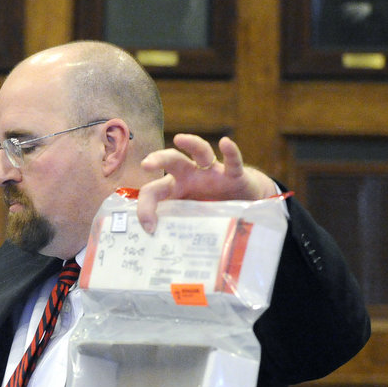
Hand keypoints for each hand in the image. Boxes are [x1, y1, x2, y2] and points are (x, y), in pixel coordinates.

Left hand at [136, 134, 277, 232]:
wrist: (241, 205)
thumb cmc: (208, 211)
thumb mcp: (187, 221)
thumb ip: (172, 229)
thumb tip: (153, 247)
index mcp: (174, 188)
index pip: (153, 191)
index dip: (146, 208)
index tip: (148, 227)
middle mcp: (190, 176)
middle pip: (172, 160)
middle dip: (158, 159)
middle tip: (146, 164)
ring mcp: (211, 173)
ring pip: (200, 152)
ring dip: (192, 144)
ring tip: (180, 139)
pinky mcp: (234, 175)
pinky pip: (232, 162)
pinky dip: (230, 152)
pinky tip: (226, 143)